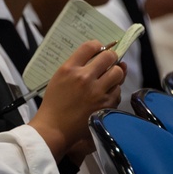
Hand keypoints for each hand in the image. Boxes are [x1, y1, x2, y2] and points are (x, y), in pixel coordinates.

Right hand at [30, 40, 125, 156]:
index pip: (90, 46)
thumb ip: (76, 66)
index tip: (99, 49)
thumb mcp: (59, 78)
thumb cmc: (55, 103)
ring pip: (118, 73)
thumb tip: (98, 56)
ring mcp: (96, 92)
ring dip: (115, 74)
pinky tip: (104, 95)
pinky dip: (113, 91)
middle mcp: (84, 78)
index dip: (98, 45)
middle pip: (109, 56)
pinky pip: (118, 91)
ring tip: (107, 79)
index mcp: (69, 69)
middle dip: (111, 57)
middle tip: (108, 62)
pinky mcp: (105, 105)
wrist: (54, 128)